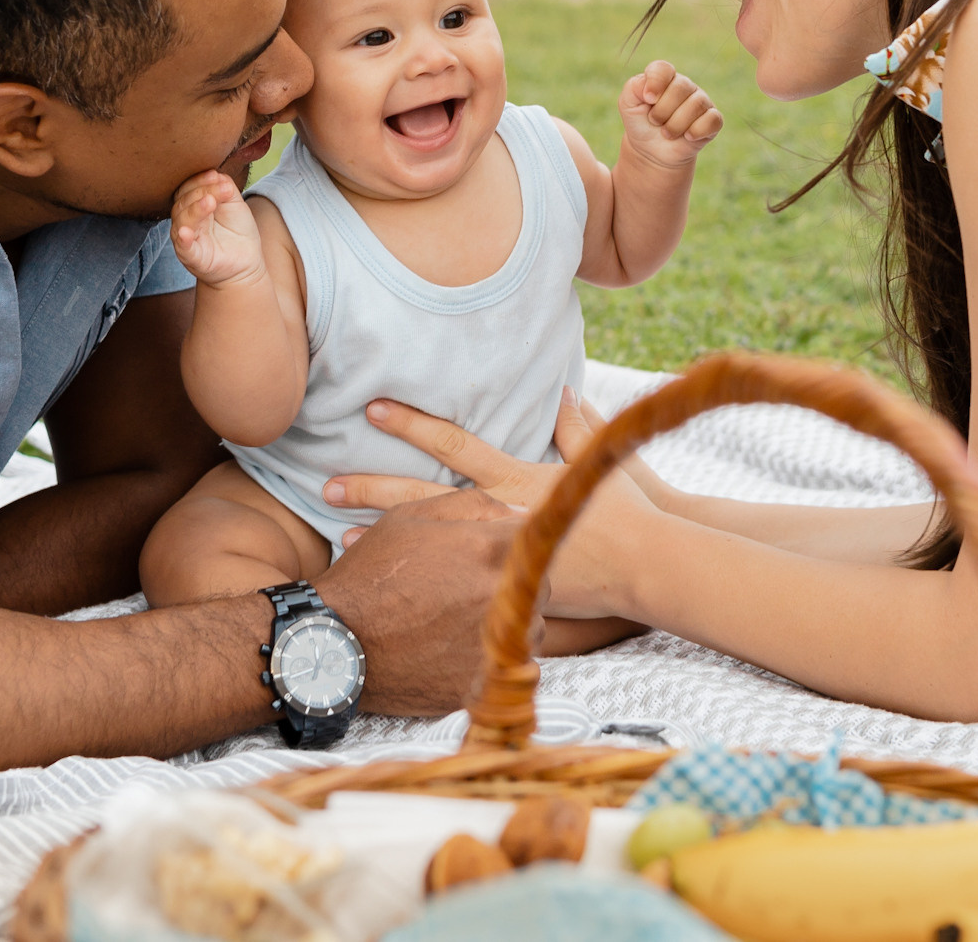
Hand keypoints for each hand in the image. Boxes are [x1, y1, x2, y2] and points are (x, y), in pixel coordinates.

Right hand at [170, 170, 266, 287]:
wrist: (246, 261)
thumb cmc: (237, 231)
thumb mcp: (235, 204)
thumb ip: (226, 188)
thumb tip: (217, 175)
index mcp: (194, 206)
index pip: (189, 189)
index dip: (199, 180)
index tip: (215, 175)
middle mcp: (187, 221)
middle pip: (183, 202)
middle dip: (200, 192)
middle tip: (219, 188)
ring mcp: (188, 239)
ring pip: (182, 222)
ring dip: (195, 210)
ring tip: (210, 202)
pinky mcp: (193, 257)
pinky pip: (184, 248)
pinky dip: (183, 240)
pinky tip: (186, 232)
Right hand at [315, 488, 527, 715]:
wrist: (334, 641)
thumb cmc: (371, 574)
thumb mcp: (410, 518)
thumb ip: (473, 504)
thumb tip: (524, 510)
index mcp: (487, 547)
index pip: (533, 538)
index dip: (507, 545)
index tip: (483, 555)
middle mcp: (499, 594)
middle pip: (539, 584)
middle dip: (512, 584)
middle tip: (466, 590)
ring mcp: (494, 642)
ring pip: (531, 627)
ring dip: (507, 622)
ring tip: (457, 622)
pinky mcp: (484, 682)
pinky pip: (511, 666)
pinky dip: (491, 658)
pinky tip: (455, 650)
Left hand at [328, 390, 664, 619]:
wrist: (651, 564)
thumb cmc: (632, 509)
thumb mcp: (601, 459)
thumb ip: (577, 426)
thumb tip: (561, 391)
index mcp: (517, 476)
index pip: (453, 444)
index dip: (411, 424)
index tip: (374, 409)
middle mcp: (499, 512)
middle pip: (422, 495)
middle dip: (372, 486)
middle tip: (326, 482)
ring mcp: (497, 552)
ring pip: (428, 540)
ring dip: (382, 533)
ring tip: (337, 529)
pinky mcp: (504, 587)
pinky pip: (447, 580)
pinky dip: (415, 574)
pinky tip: (384, 574)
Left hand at [618, 61, 721, 167]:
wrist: (651, 151)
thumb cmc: (640, 122)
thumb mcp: (628, 103)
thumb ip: (634, 87)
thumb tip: (651, 89)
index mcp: (664, 77)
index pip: (663, 68)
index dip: (655, 82)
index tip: (648, 99)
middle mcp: (685, 86)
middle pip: (681, 87)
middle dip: (662, 111)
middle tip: (655, 121)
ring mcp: (701, 102)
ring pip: (696, 104)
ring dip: (676, 125)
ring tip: (666, 133)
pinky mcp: (713, 120)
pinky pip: (712, 120)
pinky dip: (697, 131)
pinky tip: (687, 137)